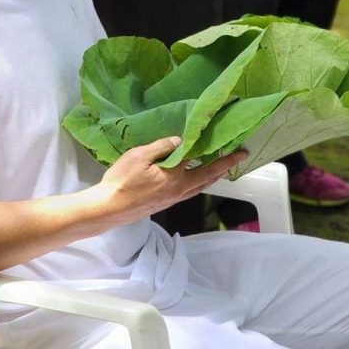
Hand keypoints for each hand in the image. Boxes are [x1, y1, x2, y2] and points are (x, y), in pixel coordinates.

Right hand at [97, 137, 246, 222]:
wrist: (109, 208)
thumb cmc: (122, 180)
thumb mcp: (139, 156)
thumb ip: (161, 147)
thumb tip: (180, 141)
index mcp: (175, 176)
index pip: (200, 160)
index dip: (218, 152)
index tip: (235, 148)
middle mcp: (179, 189)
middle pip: (207, 177)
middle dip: (224, 167)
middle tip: (238, 157)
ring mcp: (173, 198)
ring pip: (200, 186)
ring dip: (213, 176)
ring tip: (222, 168)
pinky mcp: (165, 203)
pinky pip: (190, 191)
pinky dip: (199, 182)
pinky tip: (195, 178)